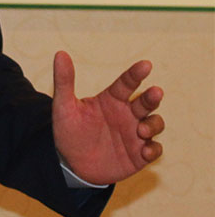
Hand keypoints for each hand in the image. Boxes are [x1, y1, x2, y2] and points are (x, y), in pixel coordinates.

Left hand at [52, 51, 163, 184]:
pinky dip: (153, 149)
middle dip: (152, 97)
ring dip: (153, 124)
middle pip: (146, 101)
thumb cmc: (68, 131)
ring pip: (155, 123)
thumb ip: (64, 81)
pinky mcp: (139, 154)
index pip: (126, 83)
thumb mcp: (64, 106)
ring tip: (141, 130)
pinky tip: (144, 151)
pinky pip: (154, 150)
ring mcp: (135, 134)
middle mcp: (127, 114)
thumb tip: (60, 53)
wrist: (70, 163)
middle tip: (155, 92)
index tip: (146, 64)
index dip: (136, 74)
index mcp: (111, 99)